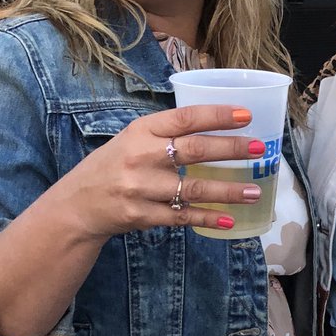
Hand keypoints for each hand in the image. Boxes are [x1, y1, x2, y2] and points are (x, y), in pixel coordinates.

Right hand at [58, 104, 265, 240]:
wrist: (76, 205)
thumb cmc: (113, 165)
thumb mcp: (132, 138)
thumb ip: (166, 132)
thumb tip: (217, 126)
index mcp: (141, 130)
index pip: (185, 118)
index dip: (217, 115)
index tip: (247, 115)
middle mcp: (141, 156)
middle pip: (194, 150)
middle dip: (231, 149)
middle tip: (260, 149)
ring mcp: (141, 188)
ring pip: (193, 188)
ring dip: (228, 191)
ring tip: (254, 191)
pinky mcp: (142, 216)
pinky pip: (183, 217)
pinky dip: (208, 219)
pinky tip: (230, 219)